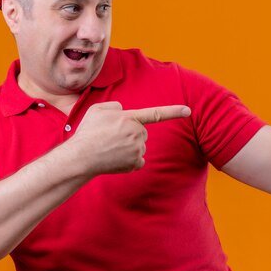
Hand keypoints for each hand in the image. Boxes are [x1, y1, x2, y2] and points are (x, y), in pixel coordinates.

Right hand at [67, 102, 190, 175]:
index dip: (174, 111)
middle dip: (130, 133)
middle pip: (142, 132)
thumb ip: (115, 107)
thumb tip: (123, 113)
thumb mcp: (99, 109)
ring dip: (128, 146)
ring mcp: (138, 149)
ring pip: (139, 146)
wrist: (82, 156)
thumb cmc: (88, 132)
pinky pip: (137, 159)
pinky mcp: (136, 163)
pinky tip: (115, 158)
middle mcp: (138, 133)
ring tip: (109, 147)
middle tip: (111, 136)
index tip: (188, 110)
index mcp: (131, 118)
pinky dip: (129, 160)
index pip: (157, 113)